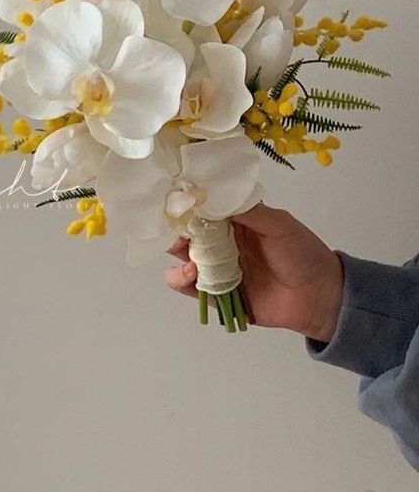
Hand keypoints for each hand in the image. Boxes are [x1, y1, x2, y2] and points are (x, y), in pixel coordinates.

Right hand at [165, 203, 344, 341]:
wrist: (319, 296)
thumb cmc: (303, 253)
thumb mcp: (280, 224)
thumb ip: (250, 211)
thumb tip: (215, 195)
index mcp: (234, 221)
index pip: (203, 208)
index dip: (187, 204)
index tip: (175, 201)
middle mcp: (221, 242)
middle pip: (187, 233)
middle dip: (175, 231)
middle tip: (173, 231)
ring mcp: (217, 269)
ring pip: (182, 259)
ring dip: (178, 257)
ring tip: (189, 260)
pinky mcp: (216, 294)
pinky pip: (190, 288)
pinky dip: (182, 281)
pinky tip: (192, 275)